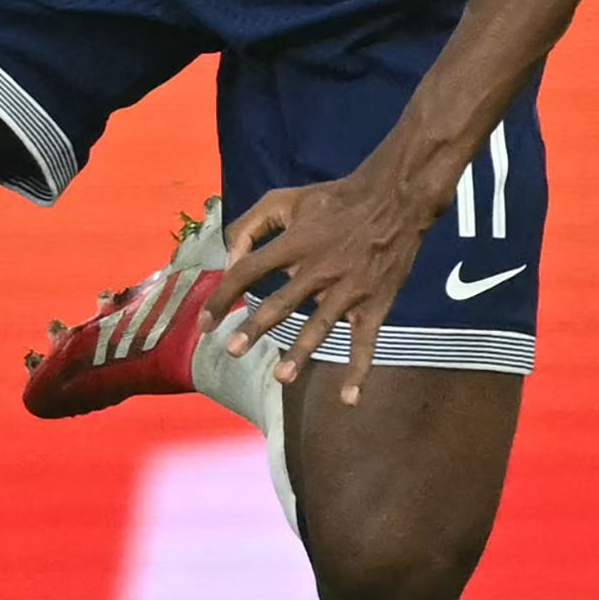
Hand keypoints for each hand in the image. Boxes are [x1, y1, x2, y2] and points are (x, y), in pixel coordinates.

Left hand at [196, 169, 438, 406]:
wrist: (394, 199)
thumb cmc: (332, 200)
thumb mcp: (284, 200)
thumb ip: (248, 226)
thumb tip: (228, 261)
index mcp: (294, 243)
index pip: (248, 272)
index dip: (222, 296)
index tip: (204, 323)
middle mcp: (319, 268)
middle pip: (281, 303)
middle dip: (255, 328)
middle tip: (232, 350)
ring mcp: (348, 289)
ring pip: (320, 326)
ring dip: (301, 353)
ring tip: (280, 377)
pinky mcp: (374, 304)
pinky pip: (366, 342)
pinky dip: (359, 371)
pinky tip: (348, 399)